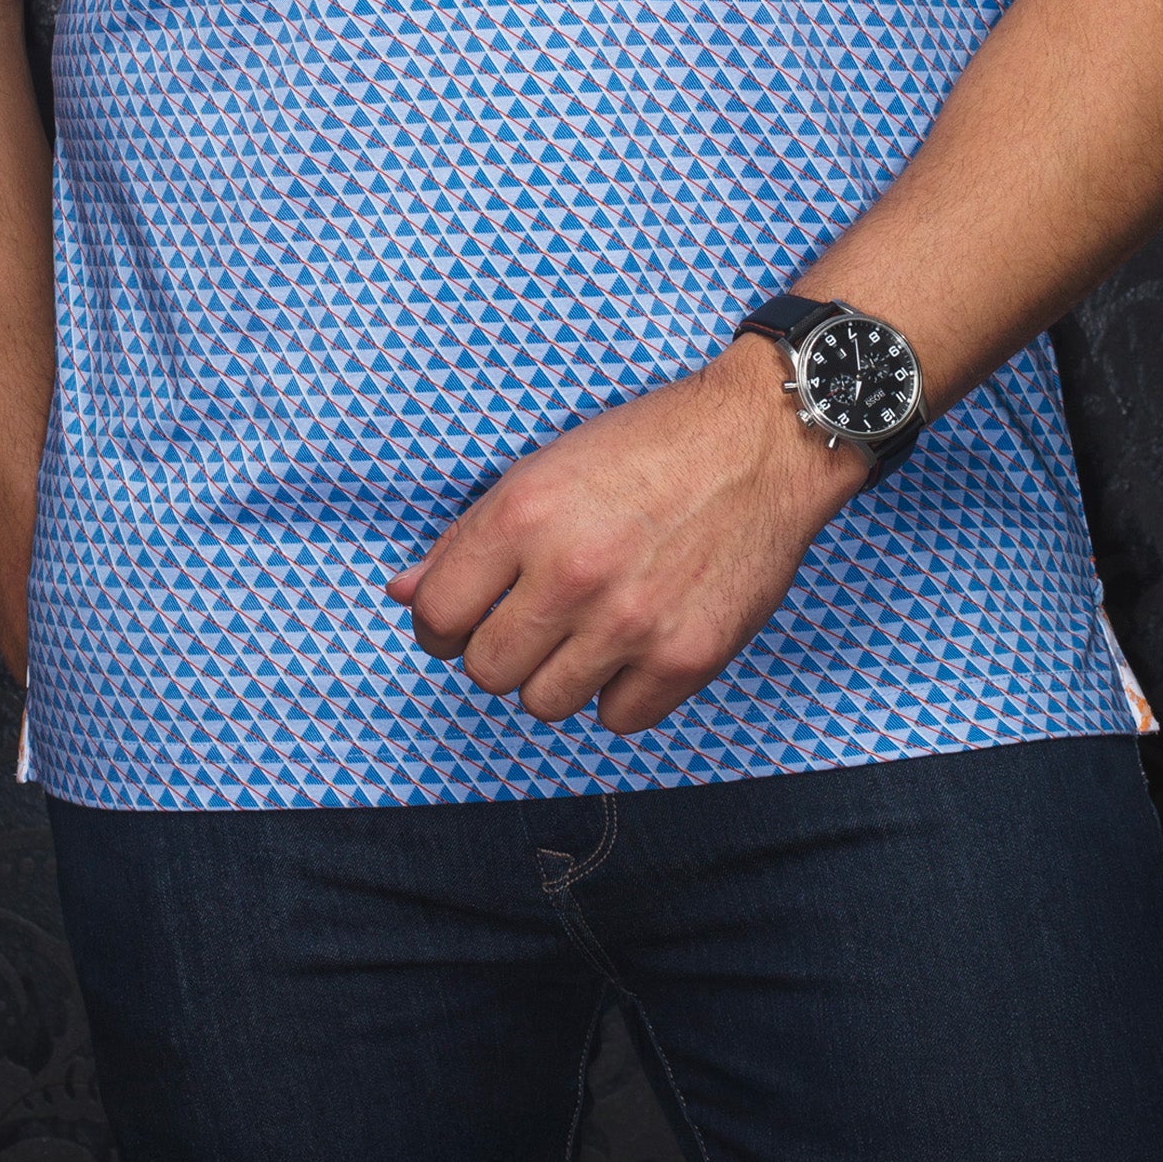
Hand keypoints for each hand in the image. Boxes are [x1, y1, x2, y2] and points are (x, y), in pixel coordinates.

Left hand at [385, 341, 864, 736]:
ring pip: (544, 705)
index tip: (465, 614)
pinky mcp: (685, 659)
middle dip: (500, 648)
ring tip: (588, 626)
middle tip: (534, 617)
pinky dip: (621, 690)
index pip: (435, 615)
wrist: (760, 443)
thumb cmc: (648, 447)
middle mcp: (571, 573)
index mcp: (523, 514)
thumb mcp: (544, 468)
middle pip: (485, 671)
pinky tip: (636, 642)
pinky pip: (616, 719)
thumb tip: (402, 592)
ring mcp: (630, 623)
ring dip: (557, 674)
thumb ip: (467, 538)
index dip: (441, 621)